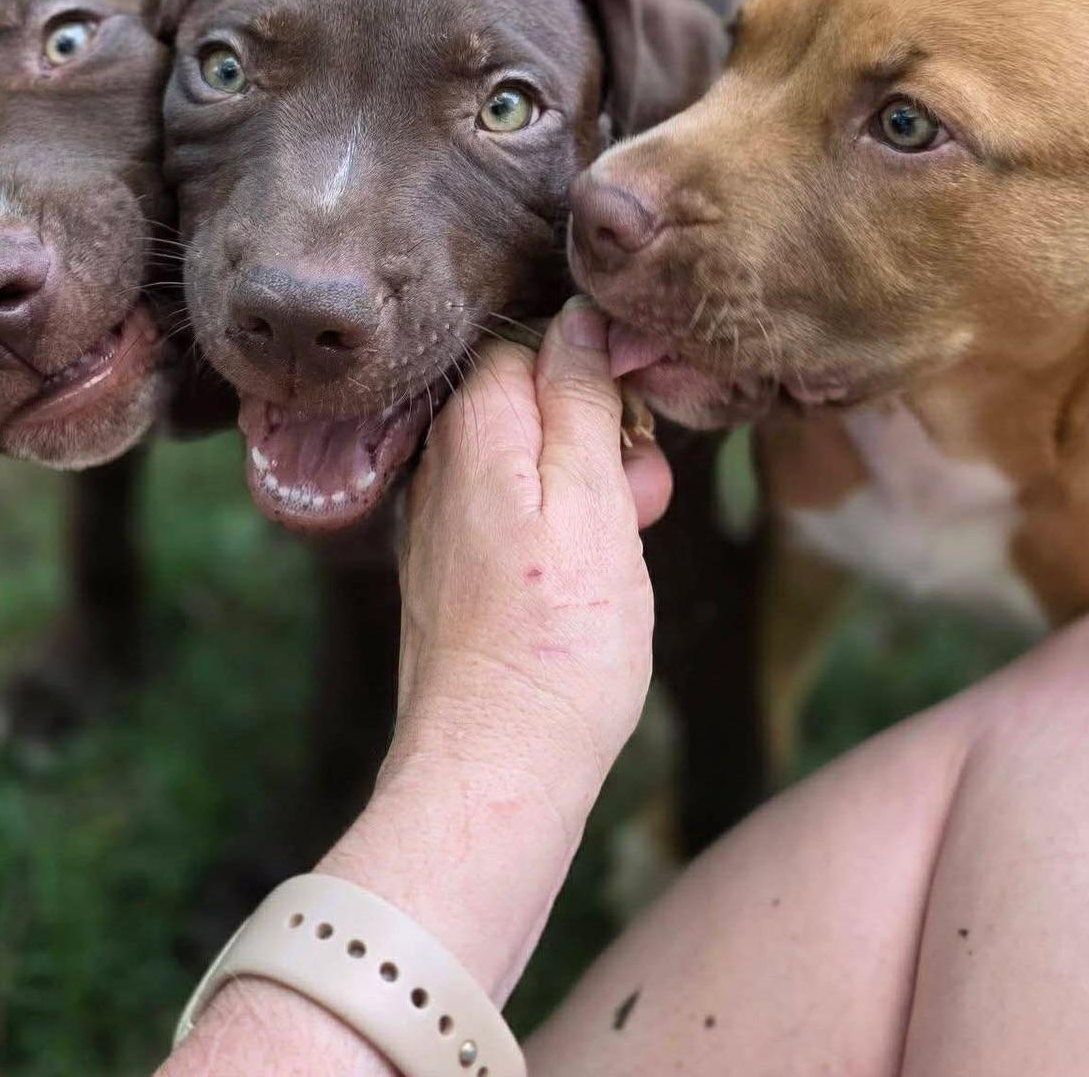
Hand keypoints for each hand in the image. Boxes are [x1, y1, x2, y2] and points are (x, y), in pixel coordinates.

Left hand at [386, 296, 671, 834]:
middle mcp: (441, 464)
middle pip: (532, 401)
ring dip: (591, 486)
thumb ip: (580, 399)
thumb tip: (580, 318)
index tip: (647, 405)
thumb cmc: (557, 643)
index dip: (596, 361)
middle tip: (644, 492)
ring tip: (628, 542)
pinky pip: (516, 515)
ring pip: (531, 462)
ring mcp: (441, 520)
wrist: (494, 770)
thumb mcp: (592, 501)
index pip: (531, 341)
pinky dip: (562, 530)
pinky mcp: (453, 572)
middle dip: (600, 432)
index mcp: (472, 428)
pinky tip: (592, 579)